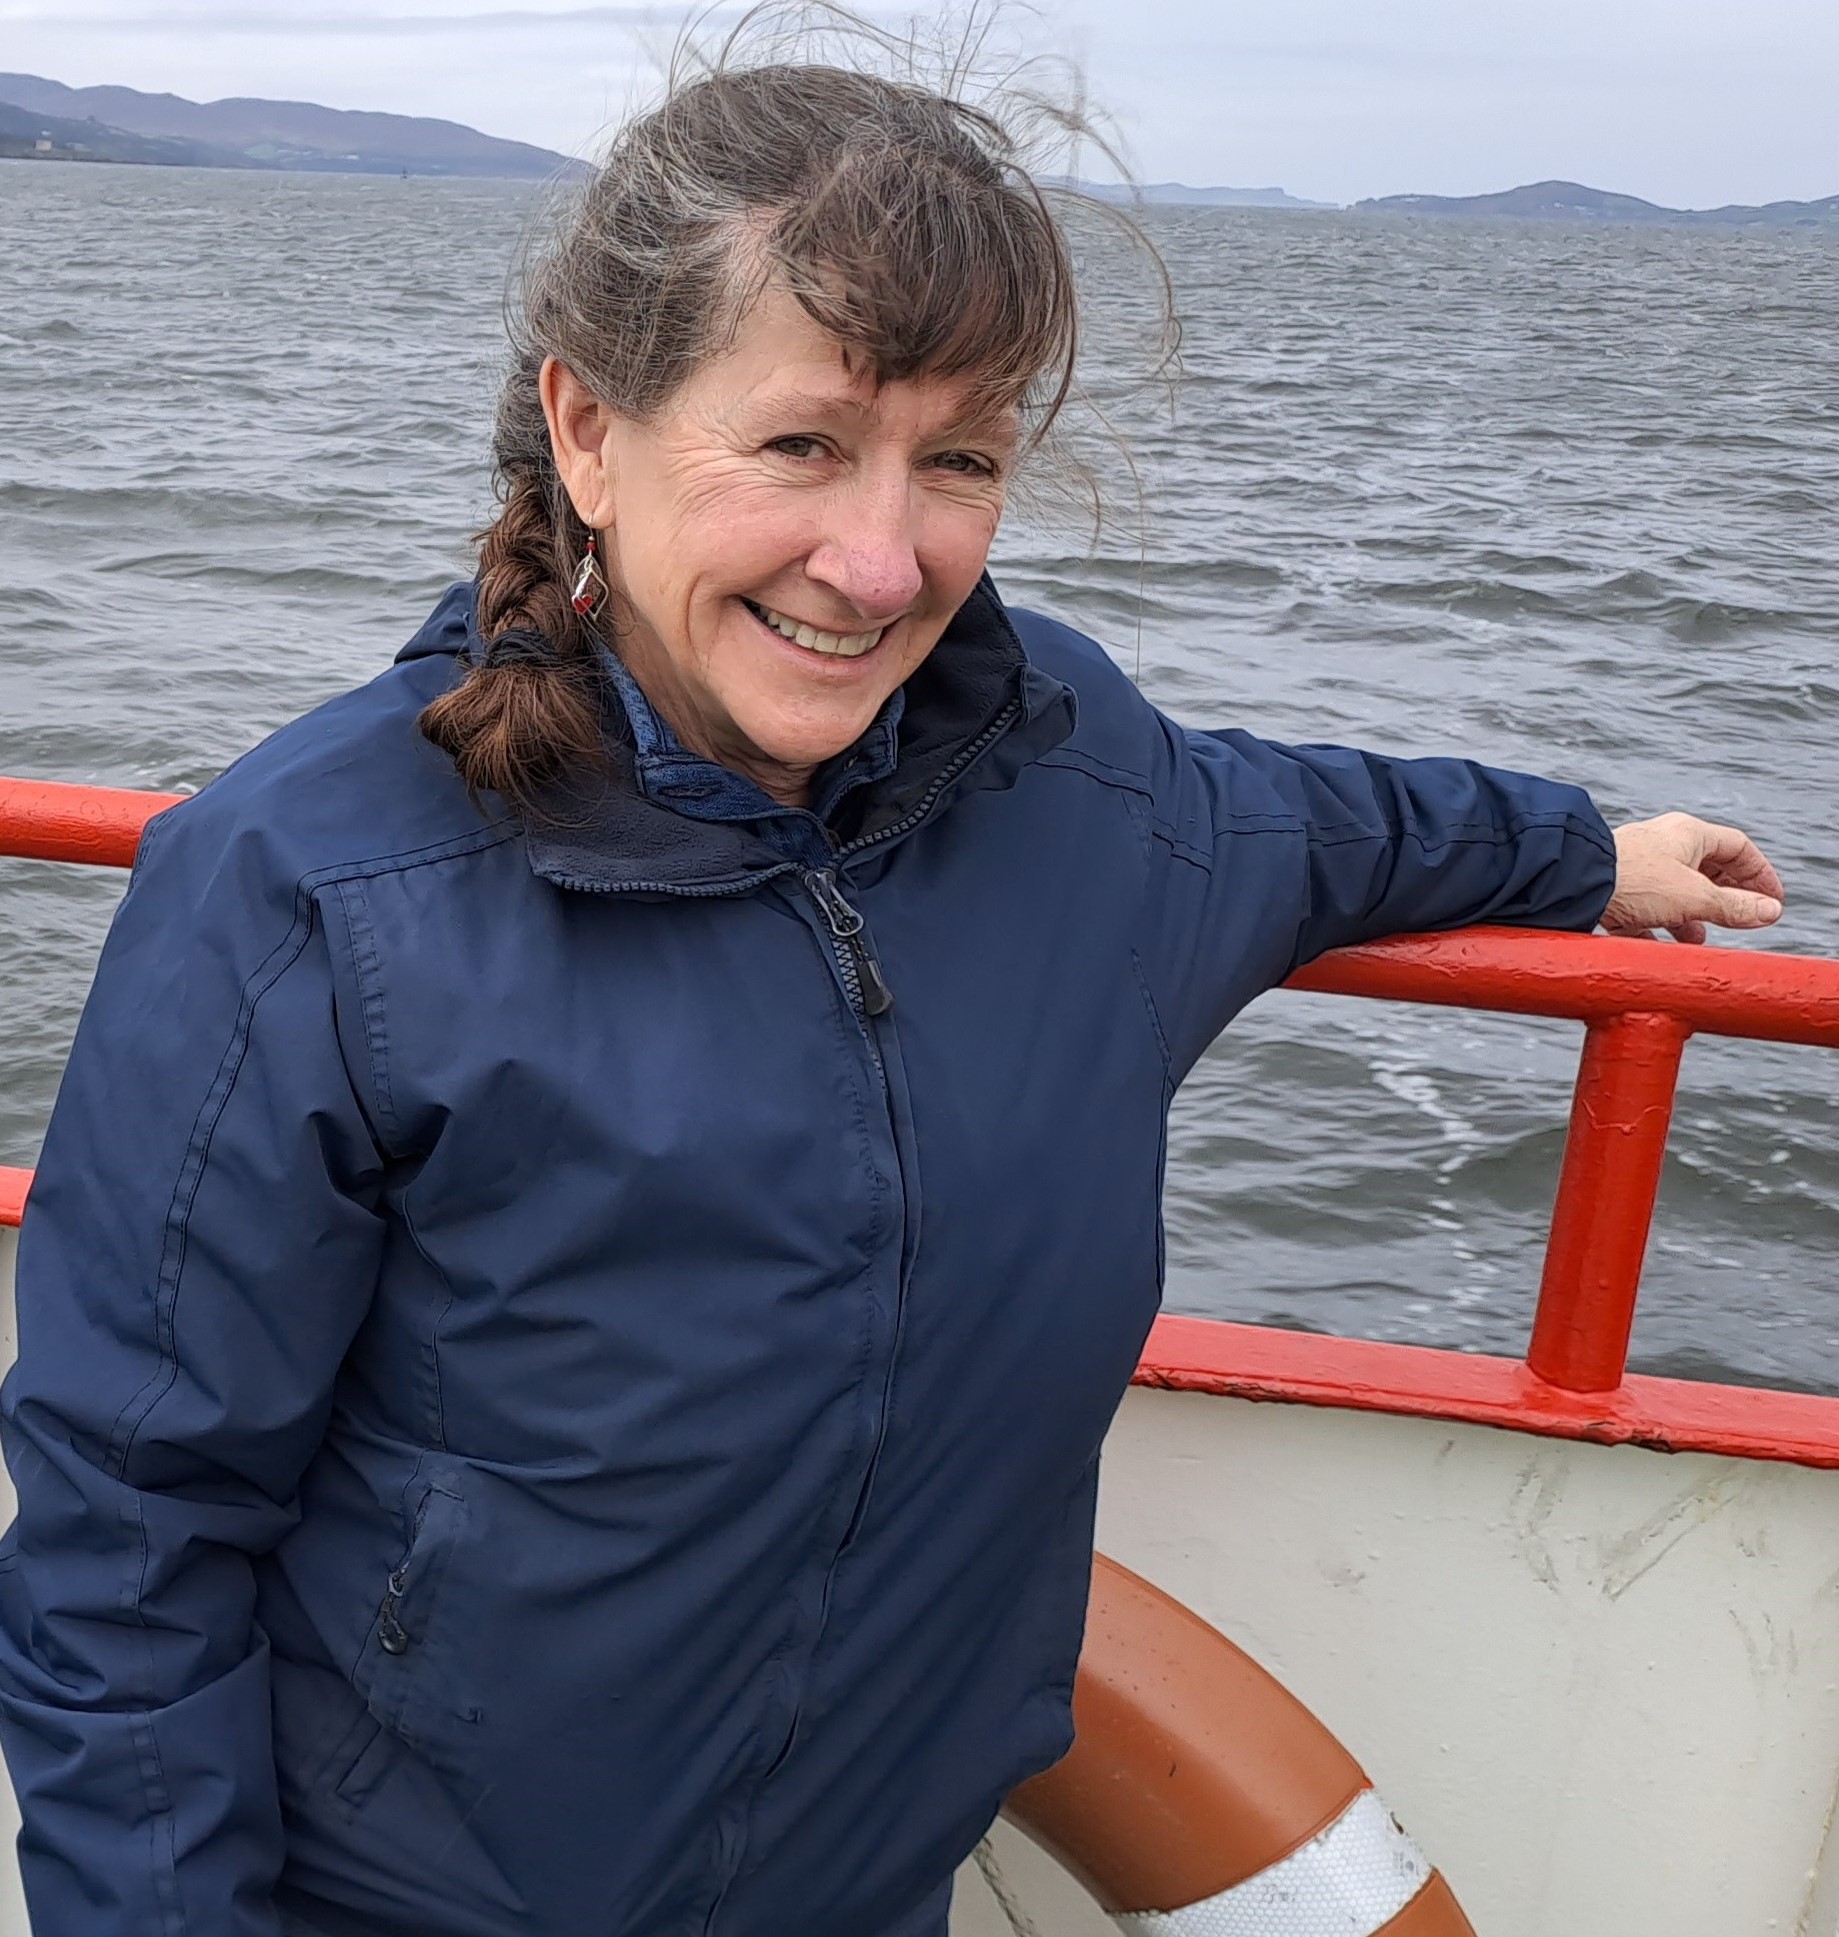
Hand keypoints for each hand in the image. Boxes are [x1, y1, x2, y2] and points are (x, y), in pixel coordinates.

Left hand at [1603, 813, 1783, 943]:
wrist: (1570, 885)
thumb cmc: (1633, 881)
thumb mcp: (1694, 898)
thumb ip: (1734, 907)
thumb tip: (1769, 912)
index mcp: (1687, 834)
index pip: (1737, 847)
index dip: (1759, 873)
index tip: (1772, 901)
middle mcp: (1660, 845)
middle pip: (1705, 870)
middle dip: (1724, 898)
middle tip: (1739, 920)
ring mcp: (1634, 866)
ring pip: (1672, 892)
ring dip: (1689, 917)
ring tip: (1698, 940)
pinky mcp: (1611, 888)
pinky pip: (1641, 908)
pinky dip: (1655, 927)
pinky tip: (1660, 946)